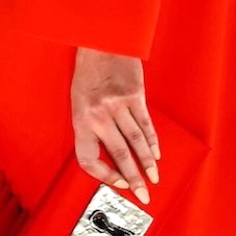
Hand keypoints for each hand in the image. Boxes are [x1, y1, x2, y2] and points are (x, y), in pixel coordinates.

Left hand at [70, 47, 160, 204]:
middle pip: (119, 154)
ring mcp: (118, 105)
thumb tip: (108, 153)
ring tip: (154, 178)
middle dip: (133, 178)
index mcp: (81, 118)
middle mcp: (99, 114)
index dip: (103, 175)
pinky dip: (152, 142)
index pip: (88, 158)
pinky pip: (146, 124)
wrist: (100, 40)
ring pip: (136, 142)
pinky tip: (156, 155)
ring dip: (147, 164)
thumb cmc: (88, 72)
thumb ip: (91, 126)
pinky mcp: (134, 95)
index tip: (117, 182)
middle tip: (143, 195)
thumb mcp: (79, 100)